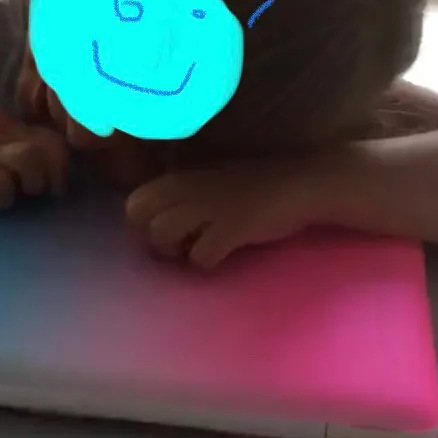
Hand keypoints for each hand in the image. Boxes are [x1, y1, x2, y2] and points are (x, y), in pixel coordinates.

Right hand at [0, 86, 69, 207]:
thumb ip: (12, 139)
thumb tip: (40, 161)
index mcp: (12, 122)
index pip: (54, 136)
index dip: (64, 160)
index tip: (59, 178)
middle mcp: (5, 132)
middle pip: (52, 149)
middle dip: (58, 175)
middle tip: (50, 192)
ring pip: (32, 164)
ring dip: (34, 184)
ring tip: (21, 192)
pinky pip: (2, 185)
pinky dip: (5, 196)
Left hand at [125, 157, 321, 268]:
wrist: (303, 183)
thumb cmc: (258, 184)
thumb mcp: (212, 180)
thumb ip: (185, 193)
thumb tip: (159, 219)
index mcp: (183, 175)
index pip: (134, 199)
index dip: (142, 222)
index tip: (163, 231)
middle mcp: (189, 186)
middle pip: (137, 214)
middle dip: (150, 236)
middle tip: (176, 245)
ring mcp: (210, 205)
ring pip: (161, 234)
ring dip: (175, 251)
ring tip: (197, 251)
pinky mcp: (233, 226)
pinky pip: (200, 255)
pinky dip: (206, 262)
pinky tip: (221, 257)